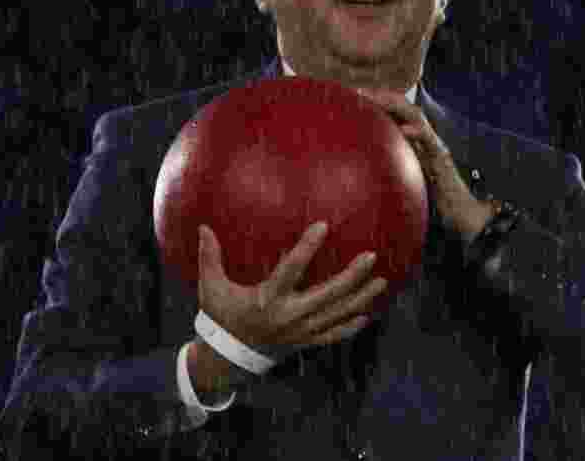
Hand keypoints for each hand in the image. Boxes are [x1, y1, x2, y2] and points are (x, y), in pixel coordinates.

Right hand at [197, 221, 387, 360]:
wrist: (229, 358)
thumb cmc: (221, 316)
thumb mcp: (210, 288)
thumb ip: (210, 257)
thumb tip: (203, 227)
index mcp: (268, 299)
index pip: (292, 270)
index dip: (307, 248)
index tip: (323, 226)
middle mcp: (289, 317)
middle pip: (328, 296)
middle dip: (351, 277)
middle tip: (370, 256)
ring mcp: (301, 332)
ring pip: (337, 315)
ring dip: (361, 299)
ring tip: (381, 281)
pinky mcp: (306, 342)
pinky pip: (334, 335)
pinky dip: (351, 325)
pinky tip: (367, 314)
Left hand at [357, 88, 492, 242]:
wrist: (461, 215)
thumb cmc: (431, 202)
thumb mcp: (403, 183)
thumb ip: (387, 173)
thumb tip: (356, 175)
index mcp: (413, 142)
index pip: (395, 114)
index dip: (376, 102)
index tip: (352, 96)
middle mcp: (424, 139)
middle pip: (403, 107)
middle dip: (381, 95)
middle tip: (357, 91)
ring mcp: (434, 146)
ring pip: (416, 116)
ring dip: (395, 104)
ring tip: (375, 99)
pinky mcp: (442, 158)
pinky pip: (429, 141)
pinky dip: (417, 132)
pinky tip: (403, 130)